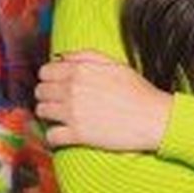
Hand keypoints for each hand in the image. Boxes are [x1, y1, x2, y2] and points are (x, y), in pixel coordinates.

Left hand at [35, 50, 172, 152]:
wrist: (153, 117)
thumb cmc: (138, 91)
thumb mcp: (114, 64)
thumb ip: (85, 56)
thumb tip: (61, 57)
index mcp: (80, 70)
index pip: (45, 72)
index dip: (49, 78)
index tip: (56, 85)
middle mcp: (73, 89)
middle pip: (40, 91)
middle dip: (47, 95)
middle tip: (59, 101)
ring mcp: (73, 112)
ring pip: (41, 111)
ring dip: (48, 114)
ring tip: (61, 117)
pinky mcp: (78, 134)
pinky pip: (51, 135)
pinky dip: (54, 136)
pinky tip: (64, 134)